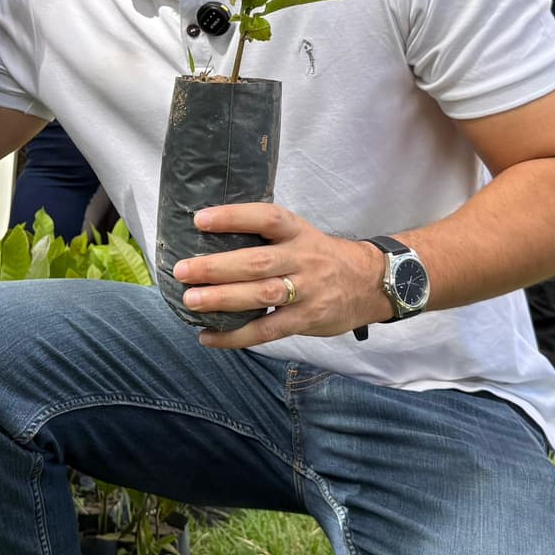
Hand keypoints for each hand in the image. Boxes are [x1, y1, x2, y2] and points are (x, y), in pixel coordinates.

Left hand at [171, 203, 389, 348]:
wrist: (372, 283)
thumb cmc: (323, 258)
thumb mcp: (302, 236)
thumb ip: (268, 238)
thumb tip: (212, 240)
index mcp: (298, 232)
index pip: (266, 218)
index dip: (233, 217)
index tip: (200, 220)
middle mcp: (303, 259)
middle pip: (257, 262)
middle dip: (217, 267)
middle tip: (182, 270)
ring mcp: (307, 291)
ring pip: (262, 295)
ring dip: (223, 299)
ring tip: (191, 301)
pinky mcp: (307, 320)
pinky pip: (267, 330)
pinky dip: (235, 336)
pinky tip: (208, 337)